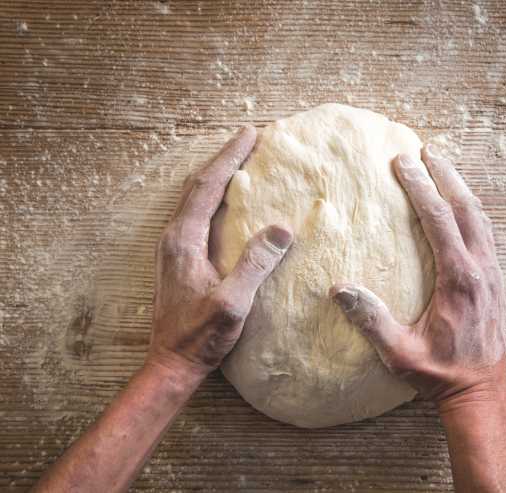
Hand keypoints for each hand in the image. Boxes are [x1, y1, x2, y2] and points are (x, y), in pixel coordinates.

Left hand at [149, 126, 292, 377]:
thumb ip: (255, 264)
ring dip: (217, 175)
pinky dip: (214, 196)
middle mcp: (174, 237)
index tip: (251, 134)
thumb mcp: (233, 303)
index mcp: (183, 240)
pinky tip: (228, 201)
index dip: (230, 157)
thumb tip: (281, 228)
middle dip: (224, 159)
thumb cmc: (200, 336)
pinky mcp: (179, 259)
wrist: (172, 363)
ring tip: (241, 161)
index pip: (208, 186)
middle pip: (198, 185)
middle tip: (249, 138)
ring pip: (195, 198)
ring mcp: (173, 248)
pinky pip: (196, 214)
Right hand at [331, 144, 505, 406]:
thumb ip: (372, 320)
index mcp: (459, 280)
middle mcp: (482, 270)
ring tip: (443, 167)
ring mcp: (494, 274)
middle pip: (466, 208)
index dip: (421, 187)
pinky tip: (461, 207)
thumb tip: (340, 289)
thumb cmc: (439, 374)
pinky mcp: (497, 281)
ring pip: (481, 218)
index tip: (403, 162)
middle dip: (444, 175)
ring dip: (461, 189)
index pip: (439, 220)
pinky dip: (473, 211)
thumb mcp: (399, 353)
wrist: (481, 391)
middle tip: (424, 151)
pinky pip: (487, 234)